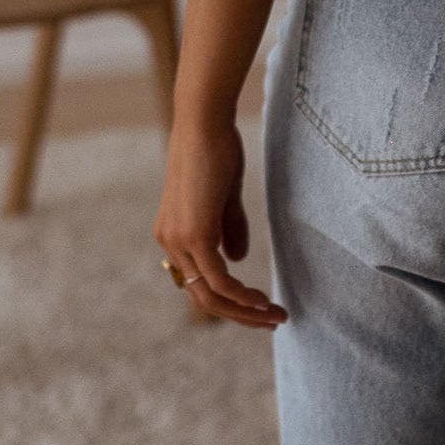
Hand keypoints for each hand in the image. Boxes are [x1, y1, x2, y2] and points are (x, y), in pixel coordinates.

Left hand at [153, 117, 286, 328]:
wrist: (203, 124)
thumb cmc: (215, 150)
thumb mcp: (224, 197)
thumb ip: (228, 229)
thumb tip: (237, 259)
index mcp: (173, 234)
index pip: (197, 283)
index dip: (227, 301)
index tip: (257, 305)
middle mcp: (169, 243)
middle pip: (202, 298)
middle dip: (239, 315)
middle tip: (271, 321)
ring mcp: (179, 241)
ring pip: (210, 295)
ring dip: (245, 311)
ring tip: (275, 316)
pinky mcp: (194, 235)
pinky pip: (219, 280)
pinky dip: (241, 296)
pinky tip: (262, 301)